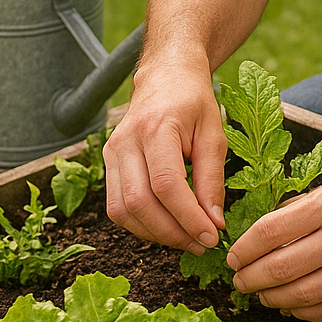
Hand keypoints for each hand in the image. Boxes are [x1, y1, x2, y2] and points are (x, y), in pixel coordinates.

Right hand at [104, 58, 228, 254]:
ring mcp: (111, 153)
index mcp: (156, 128)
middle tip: (201, 245)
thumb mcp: (214, 133)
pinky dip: (141, 224)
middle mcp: (126, 142)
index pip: (166, 185)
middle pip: (140, 203)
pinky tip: (167, 226)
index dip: (188, 218)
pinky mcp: (107, 163)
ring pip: (122, 211)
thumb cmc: (194, 101)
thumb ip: (212, 178)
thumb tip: (213, 222)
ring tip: (186, 240)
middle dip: (171, 233)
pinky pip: (117, 206)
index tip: (211, 237)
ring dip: (155, 234)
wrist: (165, 76)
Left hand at [225, 162, 321, 321]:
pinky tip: (292, 307)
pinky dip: (304, 314)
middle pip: (281, 268)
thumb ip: (300, 209)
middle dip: (251, 279)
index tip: (234, 256)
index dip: (244, 249)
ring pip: (303, 295)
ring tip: (262, 295)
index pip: (271, 232)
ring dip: (273, 300)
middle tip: (239, 280)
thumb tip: (262, 235)